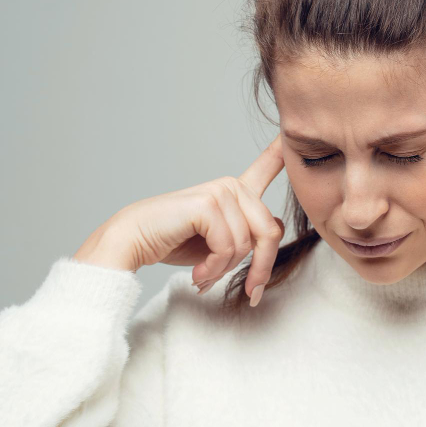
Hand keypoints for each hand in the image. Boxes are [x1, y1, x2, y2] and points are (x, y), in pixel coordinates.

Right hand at [73, 133, 286, 305]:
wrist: (133, 243)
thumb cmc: (174, 243)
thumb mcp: (221, 243)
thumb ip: (249, 235)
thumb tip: (274, 233)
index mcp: (236, 192)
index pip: (265, 167)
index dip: (282, 153)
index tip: (293, 134)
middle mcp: (232, 186)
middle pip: (271, 231)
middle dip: (261, 268)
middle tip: (250, 292)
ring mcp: (220, 191)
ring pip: (249, 244)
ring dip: (227, 270)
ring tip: (206, 275)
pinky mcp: (208, 204)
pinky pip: (229, 247)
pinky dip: (215, 268)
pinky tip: (198, 273)